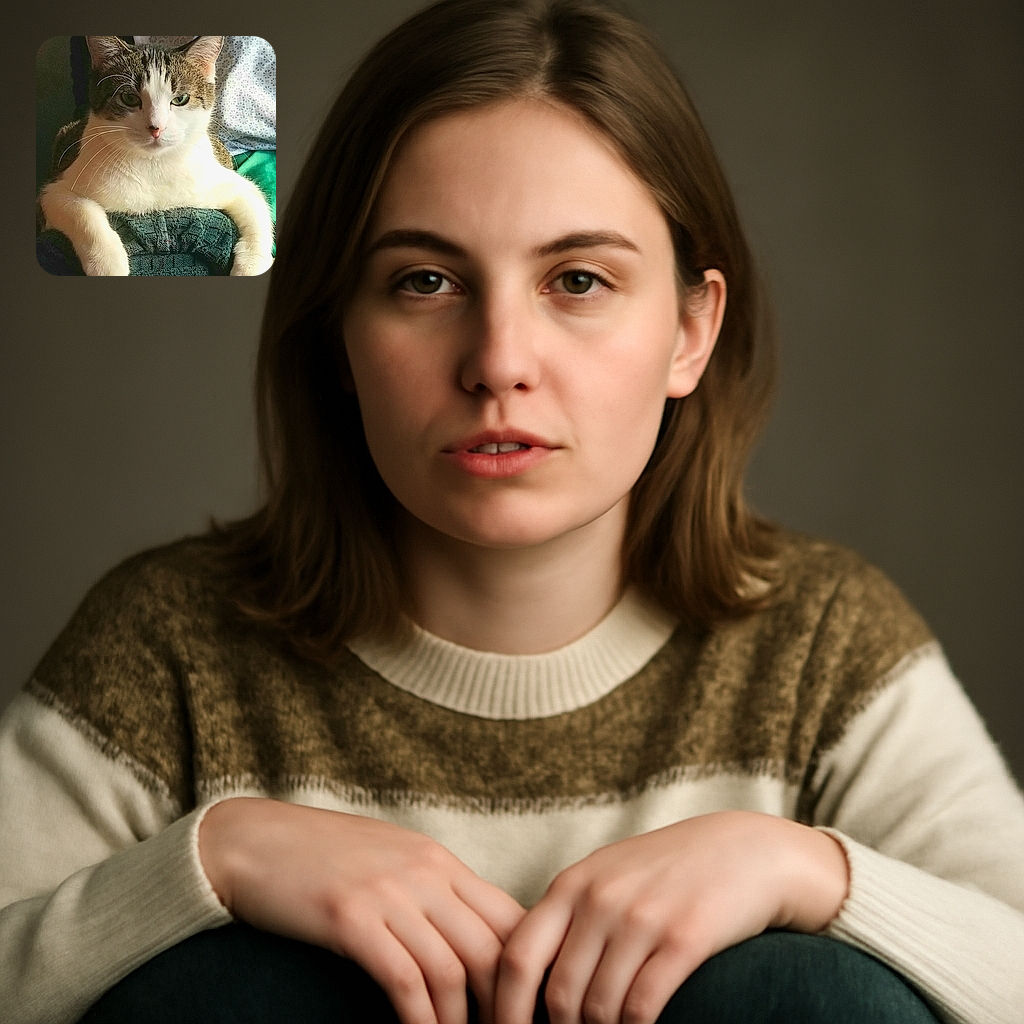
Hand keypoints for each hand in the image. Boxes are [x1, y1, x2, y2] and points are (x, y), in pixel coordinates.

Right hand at [198, 797, 524, 1023]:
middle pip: (492, 949)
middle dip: (504, 1007)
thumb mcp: (392, 860)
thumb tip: (471, 934)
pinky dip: (419, 1020)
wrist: (254, 839)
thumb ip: (433, 890)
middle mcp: (425, 873)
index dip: (527, 968)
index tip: (524, 1008)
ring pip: (452, 971)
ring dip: (460, 1023)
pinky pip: (403, 980)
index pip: (510, 916)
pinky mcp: (350, 918)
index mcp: (440, 861)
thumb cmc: (323, 856)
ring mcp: (389, 893)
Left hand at [494, 811, 848, 1023]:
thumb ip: (568, 915)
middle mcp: (600, 898)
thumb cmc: (667, 870)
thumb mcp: (607, 875)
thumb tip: (524, 976)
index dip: (506, 1009)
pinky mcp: (685, 938)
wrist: (744, 850)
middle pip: (558, 995)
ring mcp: (641, 917)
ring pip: (599, 1009)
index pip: (517, 957)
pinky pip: (643, 1007)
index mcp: (571, 884)